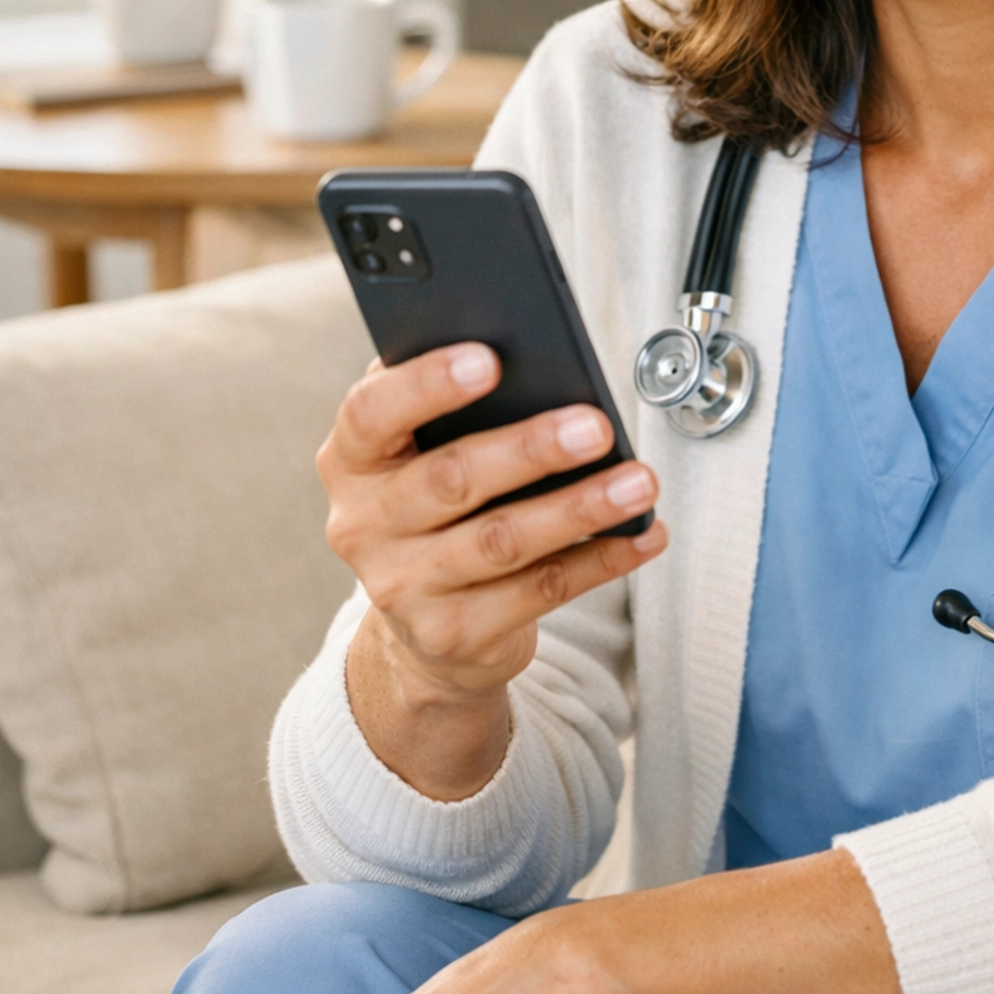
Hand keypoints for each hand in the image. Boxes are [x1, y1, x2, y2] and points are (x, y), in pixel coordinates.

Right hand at [319, 345, 666, 795]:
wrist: (421, 628)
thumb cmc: (433, 508)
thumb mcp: (417, 453)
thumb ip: (446, 405)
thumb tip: (533, 359)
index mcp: (352, 462)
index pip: (370, 414)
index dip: (426, 384)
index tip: (490, 359)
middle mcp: (364, 526)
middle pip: (450, 479)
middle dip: (528, 449)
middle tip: (595, 426)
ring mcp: (405, 588)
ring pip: (502, 542)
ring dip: (578, 509)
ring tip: (637, 483)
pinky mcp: (454, 634)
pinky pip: (540, 592)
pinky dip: (600, 560)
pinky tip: (642, 534)